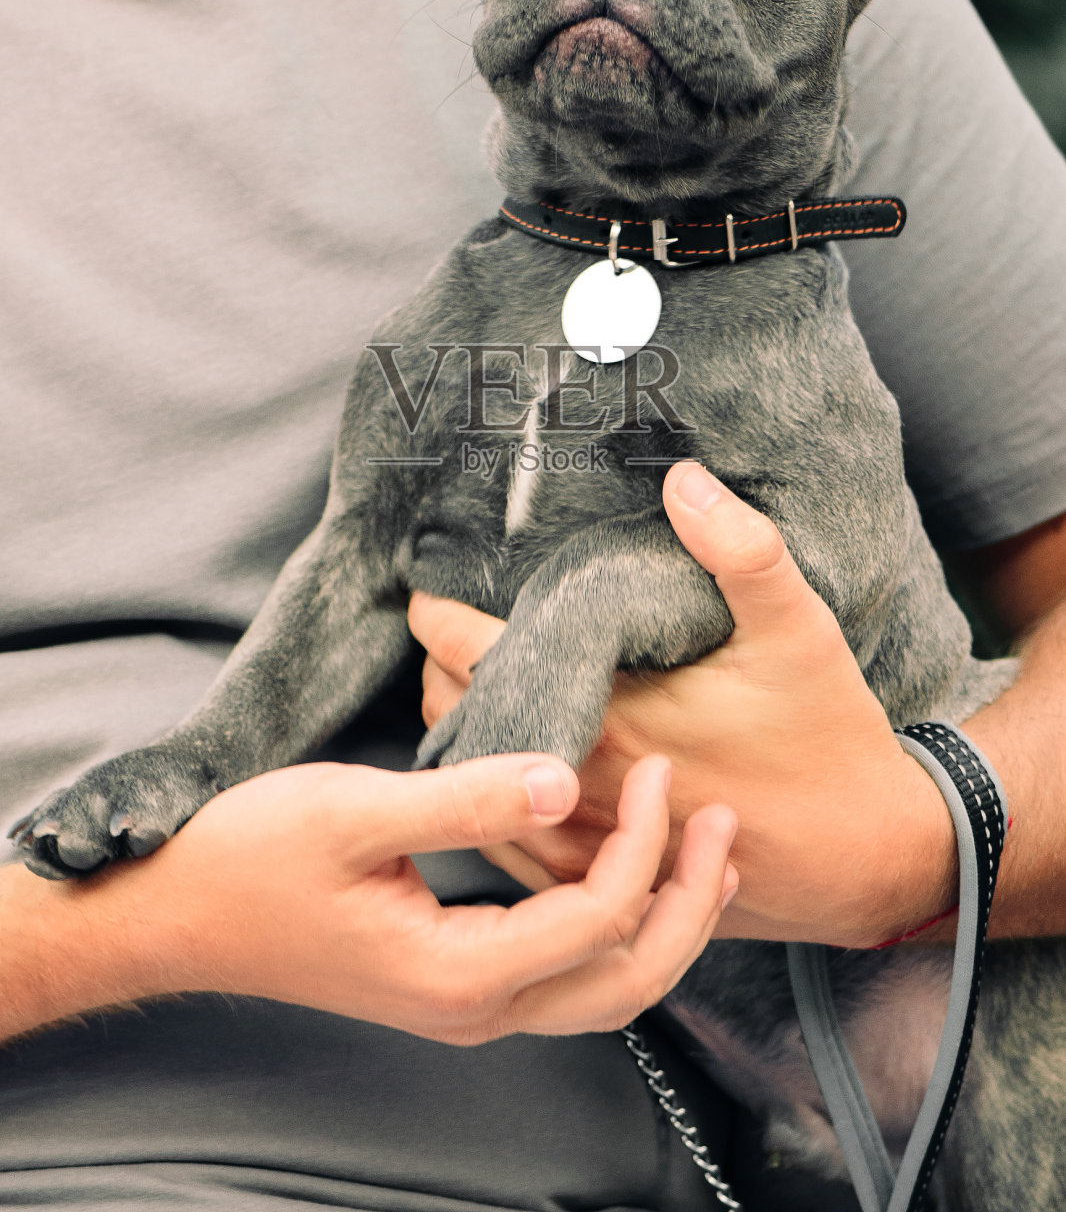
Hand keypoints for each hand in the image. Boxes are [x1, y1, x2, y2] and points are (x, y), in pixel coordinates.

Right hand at [4, 751, 736, 1044]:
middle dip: (691, 906)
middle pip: (627, 982)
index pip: (597, 921)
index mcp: (459, 975)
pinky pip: (564, 967)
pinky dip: (613, 920)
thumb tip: (564, 778)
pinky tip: (625, 862)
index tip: (660, 768)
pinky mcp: (454, 976)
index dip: (645, 845)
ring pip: (602, 986)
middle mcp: (475, 1007)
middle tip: (725, 823)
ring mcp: (465, 1001)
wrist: (178, 912)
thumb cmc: (252, 858)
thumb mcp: (355, 811)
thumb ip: (466, 799)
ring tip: (705, 846)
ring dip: (663, 919)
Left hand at [412, 464, 956, 949]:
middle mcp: (584, 787)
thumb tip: (682, 478)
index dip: (438, 618)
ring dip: (456, 730)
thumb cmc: (828, 737)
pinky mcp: (602, 879)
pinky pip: (506, 843)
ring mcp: (588, 843)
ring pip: (476, 783)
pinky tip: (491, 767)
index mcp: (613, 719)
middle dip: (438, 669)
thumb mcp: (799, 630)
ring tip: (455, 685)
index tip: (423, 588)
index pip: (480, 659)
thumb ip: (742, 550)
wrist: (863, 856)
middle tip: (438, 630)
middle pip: (460, 718)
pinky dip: (484, 798)